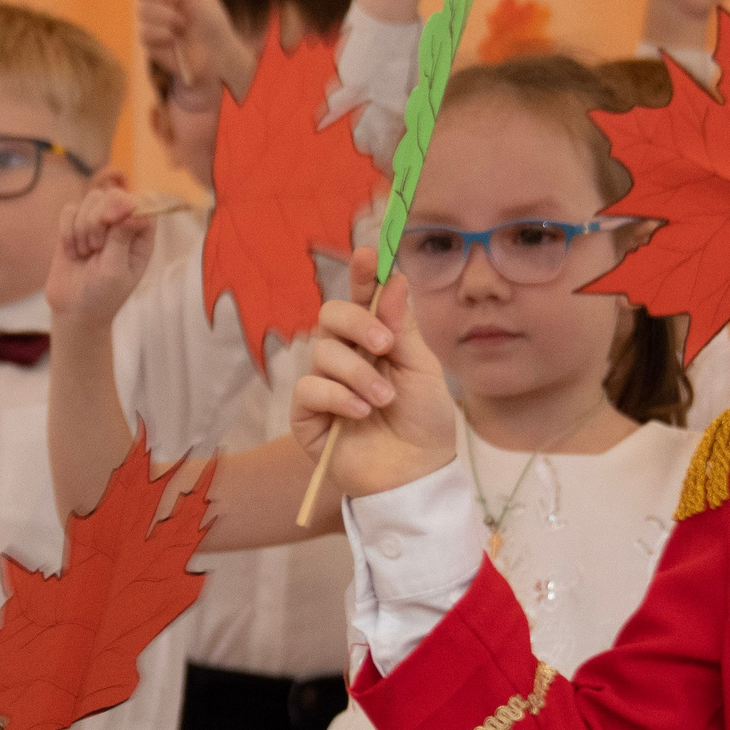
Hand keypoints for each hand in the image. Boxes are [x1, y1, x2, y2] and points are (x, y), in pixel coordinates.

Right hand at [47, 183, 159, 325]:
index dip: (125, 205)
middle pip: (113, 195)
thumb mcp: (116, 270)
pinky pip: (69, 210)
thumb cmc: (103, 295)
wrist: (74, 310)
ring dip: (83, 227)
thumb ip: (122, 238)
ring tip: (86, 253)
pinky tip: (72, 252)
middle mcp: (122, 225)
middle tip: (95, 246)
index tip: (110, 220)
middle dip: (99, 218)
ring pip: (91, 199)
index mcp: (140, 236)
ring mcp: (98, 223)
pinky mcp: (75, 226)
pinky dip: (67, 231)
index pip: (141, 203)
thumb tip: (132, 207)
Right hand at [134, 0, 250, 104]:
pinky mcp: (150, 44)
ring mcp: (153, 24)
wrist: (217, 54)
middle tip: (176, 1)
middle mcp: (158, 4)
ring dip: (167, 17)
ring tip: (184, 26)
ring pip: (143, 12)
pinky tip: (175, 41)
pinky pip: (145, 33)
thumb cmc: (211, 22)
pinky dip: (163, 35)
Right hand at [291, 248, 459, 496]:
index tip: (369, 255)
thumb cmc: (423, 422)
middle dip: (358, 322)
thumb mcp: (422, 370)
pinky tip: (360, 414)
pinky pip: (310, 388)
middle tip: (385, 345)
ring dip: (359, 373)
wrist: (414, 474)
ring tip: (383, 400)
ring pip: (323, 352)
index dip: (362, 275)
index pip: (362, 299)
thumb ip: (404, 328)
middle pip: (331, 315)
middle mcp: (345, 356)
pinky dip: (338, 397)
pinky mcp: (306, 413)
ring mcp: (323, 383)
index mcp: (374, 340)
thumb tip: (396, 280)